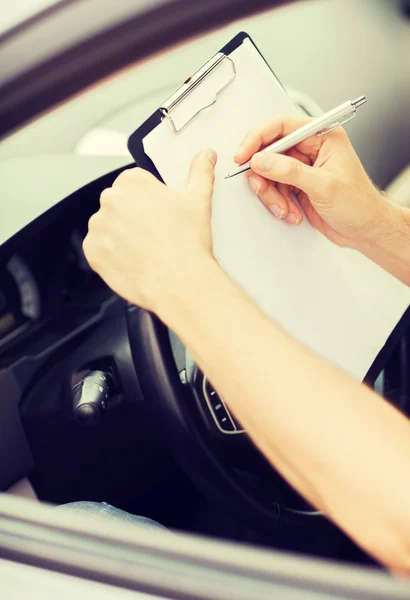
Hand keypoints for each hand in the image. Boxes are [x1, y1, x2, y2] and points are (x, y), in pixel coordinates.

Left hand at [83, 149, 216, 311]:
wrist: (178, 282)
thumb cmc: (187, 243)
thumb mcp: (198, 200)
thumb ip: (200, 172)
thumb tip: (205, 156)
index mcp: (132, 182)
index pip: (134, 183)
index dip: (150, 199)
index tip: (160, 213)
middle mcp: (110, 200)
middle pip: (119, 204)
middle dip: (133, 216)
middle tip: (156, 233)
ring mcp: (98, 226)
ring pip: (108, 227)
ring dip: (121, 234)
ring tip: (146, 248)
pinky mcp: (92, 251)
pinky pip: (99, 249)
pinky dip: (111, 254)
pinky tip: (133, 259)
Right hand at [234, 115, 387, 248]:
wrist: (365, 230)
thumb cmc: (359, 205)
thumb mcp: (324, 186)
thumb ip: (290, 171)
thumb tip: (262, 161)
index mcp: (323, 136)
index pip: (281, 126)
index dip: (258, 139)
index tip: (243, 155)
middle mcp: (311, 148)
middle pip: (270, 152)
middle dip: (263, 175)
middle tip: (262, 189)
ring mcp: (303, 167)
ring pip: (269, 173)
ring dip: (272, 194)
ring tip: (285, 208)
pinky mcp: (297, 185)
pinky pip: (275, 189)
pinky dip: (277, 203)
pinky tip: (292, 213)